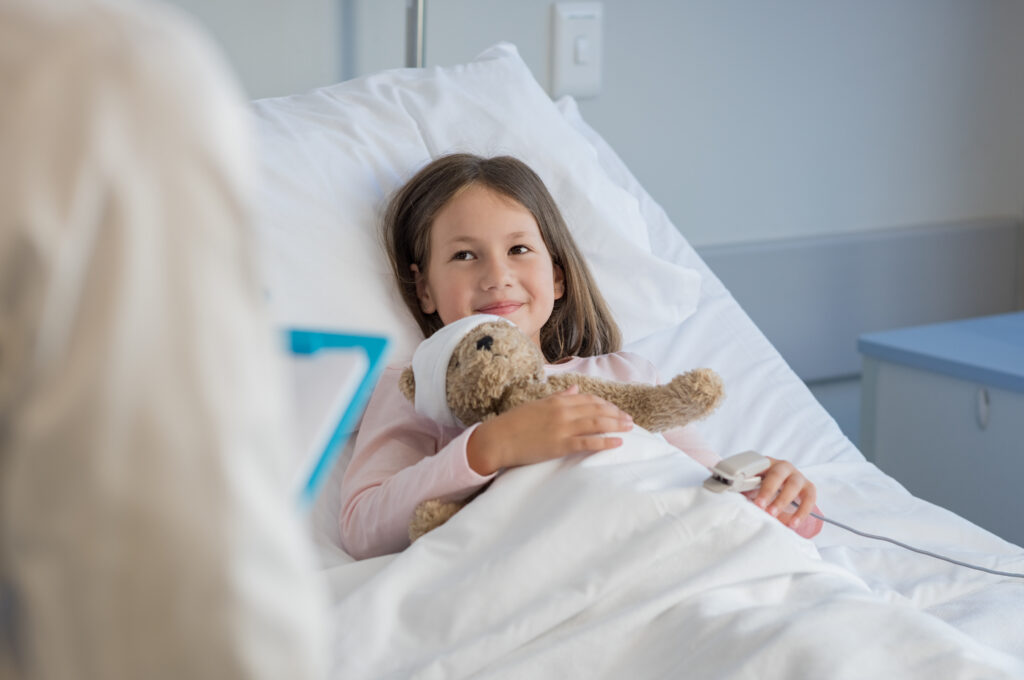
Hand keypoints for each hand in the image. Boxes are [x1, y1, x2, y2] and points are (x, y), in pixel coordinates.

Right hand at [466, 385, 633, 474]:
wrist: (498, 439)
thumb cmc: (515, 423)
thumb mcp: (538, 404)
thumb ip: (559, 397)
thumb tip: (575, 389)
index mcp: (557, 400)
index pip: (589, 399)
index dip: (606, 404)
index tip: (616, 410)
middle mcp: (563, 411)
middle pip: (597, 410)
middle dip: (616, 414)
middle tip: (630, 420)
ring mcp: (563, 428)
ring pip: (597, 423)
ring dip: (616, 425)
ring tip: (629, 428)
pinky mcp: (560, 445)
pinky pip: (588, 442)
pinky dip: (606, 442)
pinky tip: (618, 442)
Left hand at [748, 457, 816, 529]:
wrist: (783, 491)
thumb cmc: (762, 488)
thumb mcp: (752, 485)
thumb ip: (743, 488)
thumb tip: (729, 498)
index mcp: (766, 463)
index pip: (759, 465)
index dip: (752, 478)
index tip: (744, 491)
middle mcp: (783, 467)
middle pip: (777, 475)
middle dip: (768, 491)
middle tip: (759, 507)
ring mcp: (798, 476)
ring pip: (793, 485)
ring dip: (782, 501)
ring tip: (773, 516)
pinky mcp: (809, 488)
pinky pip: (809, 499)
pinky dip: (801, 512)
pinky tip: (792, 524)